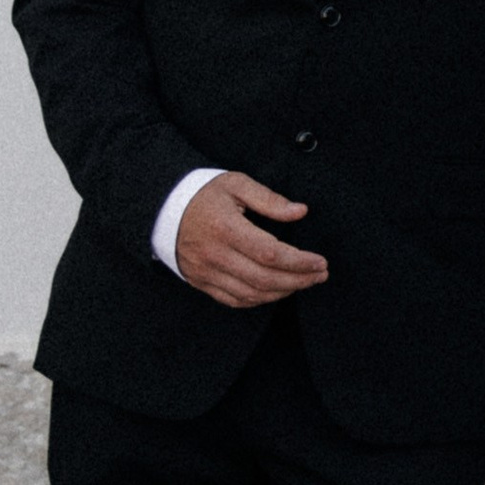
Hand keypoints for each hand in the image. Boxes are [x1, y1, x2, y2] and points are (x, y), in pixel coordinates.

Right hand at [175, 172, 331, 307]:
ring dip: (282, 292)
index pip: (270, 253)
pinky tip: (277, 290)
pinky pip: (234, 300)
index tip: (321, 262)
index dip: (299, 262)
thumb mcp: (236, 184)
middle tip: (320, 275)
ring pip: (251, 294)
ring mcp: (206, 272)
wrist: (163, 209)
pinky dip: (259, 300)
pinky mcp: (201, 282)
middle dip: (299, 280)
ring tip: (304, 282)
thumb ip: (269, 199)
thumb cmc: (204, 194)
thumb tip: (300, 212)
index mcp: (226, 228)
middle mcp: (215, 255)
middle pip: (264, 278)